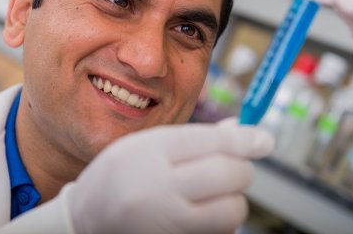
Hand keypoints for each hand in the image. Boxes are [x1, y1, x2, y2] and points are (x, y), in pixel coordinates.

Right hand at [67, 119, 273, 233]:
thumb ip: (197, 137)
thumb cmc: (121, 173)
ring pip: (232, 211)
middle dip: (242, 168)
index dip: (244, 139)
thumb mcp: (151, 143)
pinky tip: (203, 211)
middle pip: (229, 176)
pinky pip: (221, 233)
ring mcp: (168, 224)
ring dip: (234, 198)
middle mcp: (160, 190)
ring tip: (213, 192)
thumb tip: (241, 129)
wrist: (87, 219)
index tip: (265, 139)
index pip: (211, 143)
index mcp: (152, 153)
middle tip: (234, 165)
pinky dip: (222, 220)